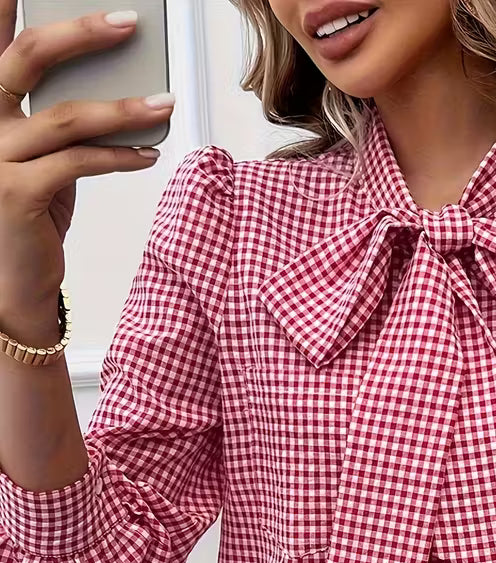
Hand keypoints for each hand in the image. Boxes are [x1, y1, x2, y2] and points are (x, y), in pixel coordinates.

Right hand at [0, 2, 175, 306]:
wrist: (12, 287)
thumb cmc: (28, 216)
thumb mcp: (38, 157)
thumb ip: (58, 117)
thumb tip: (114, 85)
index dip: (8, 5)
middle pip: (28, 56)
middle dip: (82, 32)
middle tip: (130, 22)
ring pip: (66, 116)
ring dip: (123, 108)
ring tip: (165, 103)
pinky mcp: (17, 193)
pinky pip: (80, 162)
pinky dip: (120, 156)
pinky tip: (148, 155)